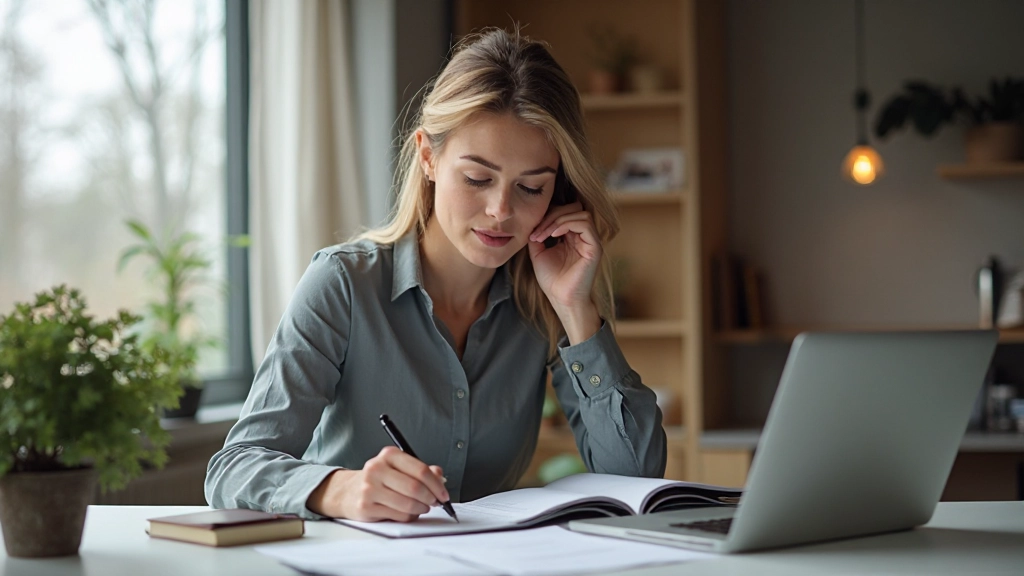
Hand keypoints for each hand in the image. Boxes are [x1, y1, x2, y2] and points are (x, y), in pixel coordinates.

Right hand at [306, 446, 448, 521]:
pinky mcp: (366, 507)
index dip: (436, 485)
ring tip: (422, 507)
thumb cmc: (379, 479)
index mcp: (389, 455)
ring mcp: (369, 488)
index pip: (420, 470)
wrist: (347, 491)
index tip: (444, 494)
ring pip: (407, 504)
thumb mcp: (399, 467)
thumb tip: (440, 478)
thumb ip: (421, 470)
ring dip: (421, 509)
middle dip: (431, 498)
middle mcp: (377, 469)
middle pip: (415, 488)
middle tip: (436, 502)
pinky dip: (409, 516)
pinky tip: (408, 512)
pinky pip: (398, 515)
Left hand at [528, 201, 602, 342]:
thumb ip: (538, 234)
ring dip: (558, 220)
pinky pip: (585, 224)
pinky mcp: (595, 247)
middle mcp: (584, 236)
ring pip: (580, 213)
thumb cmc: (552, 280)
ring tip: (543, 234)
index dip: (547, 216)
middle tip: (536, 231)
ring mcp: (591, 241)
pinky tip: (554, 235)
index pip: (564, 212)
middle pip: (573, 208)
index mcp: (572, 236)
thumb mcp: (539, 253)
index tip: (531, 232)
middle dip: (551, 215)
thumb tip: (532, 219)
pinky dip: (567, 224)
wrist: (561, 299)